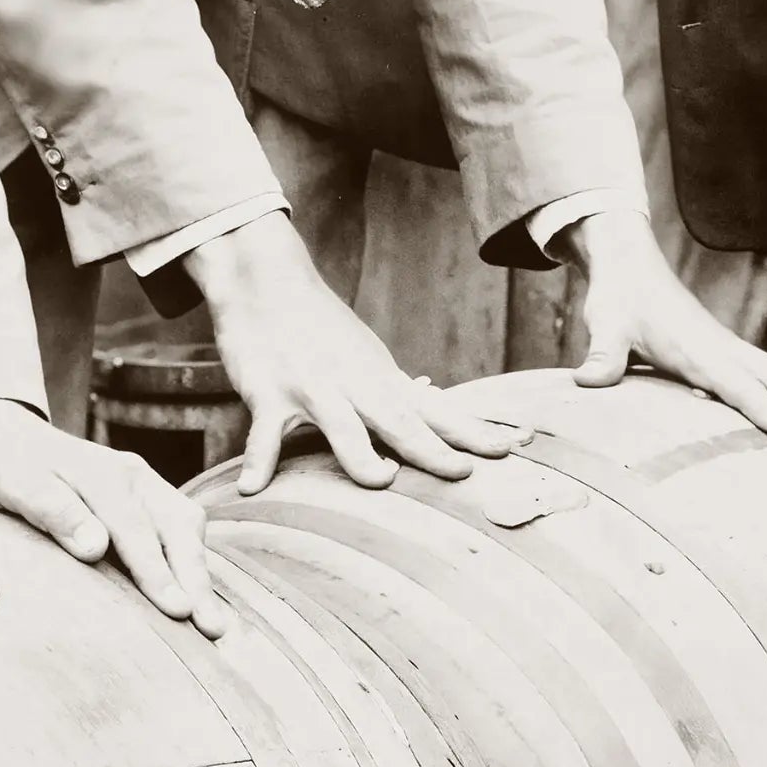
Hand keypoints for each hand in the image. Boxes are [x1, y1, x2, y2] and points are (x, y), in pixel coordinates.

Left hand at [0, 399, 226, 636]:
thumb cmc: (0, 463)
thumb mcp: (12, 483)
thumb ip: (54, 511)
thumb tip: (96, 547)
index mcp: (101, 473)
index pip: (136, 529)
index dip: (157, 572)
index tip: (178, 611)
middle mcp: (131, 474)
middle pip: (176, 527)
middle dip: (196, 578)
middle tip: (214, 630)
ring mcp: (141, 482)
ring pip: (185, 525)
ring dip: (199, 571)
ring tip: (214, 622)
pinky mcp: (142, 494)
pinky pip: (178, 524)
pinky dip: (191, 557)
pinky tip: (197, 592)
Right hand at [190, 211, 525, 493]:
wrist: (263, 278)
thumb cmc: (315, 322)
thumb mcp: (362, 353)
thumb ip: (393, 390)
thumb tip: (431, 407)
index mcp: (378, 379)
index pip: (434, 410)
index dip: (471, 433)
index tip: (511, 450)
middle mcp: (352, 385)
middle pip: (397, 421)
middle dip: (430, 448)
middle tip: (461, 472)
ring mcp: (311, 389)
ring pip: (340, 427)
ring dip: (361, 455)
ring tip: (381, 479)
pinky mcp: (267, 394)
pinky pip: (263, 435)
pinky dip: (259, 462)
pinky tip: (254, 488)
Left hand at [564, 209, 766, 434]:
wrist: (628, 264)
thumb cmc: (619, 296)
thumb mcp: (605, 325)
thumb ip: (603, 355)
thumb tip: (585, 380)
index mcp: (698, 351)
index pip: (737, 385)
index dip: (763, 408)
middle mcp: (722, 351)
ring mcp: (728, 349)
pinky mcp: (725, 349)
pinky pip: (765, 370)